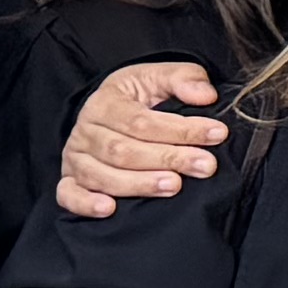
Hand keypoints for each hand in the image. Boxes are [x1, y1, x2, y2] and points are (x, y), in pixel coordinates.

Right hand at [56, 58, 227, 218]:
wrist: (109, 113)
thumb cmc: (138, 97)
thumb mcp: (159, 78)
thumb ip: (184, 79)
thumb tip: (206, 96)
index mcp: (105, 103)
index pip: (142, 120)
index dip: (181, 129)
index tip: (217, 134)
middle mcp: (85, 131)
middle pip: (124, 151)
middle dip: (169, 158)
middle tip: (205, 165)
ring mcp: (75, 158)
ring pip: (102, 175)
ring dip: (140, 183)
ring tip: (175, 186)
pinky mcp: (69, 181)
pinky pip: (69, 195)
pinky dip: (87, 204)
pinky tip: (109, 209)